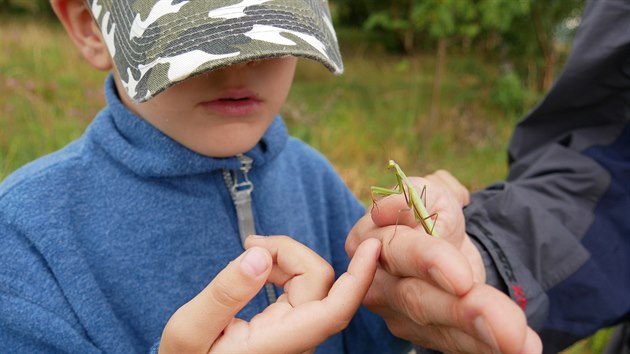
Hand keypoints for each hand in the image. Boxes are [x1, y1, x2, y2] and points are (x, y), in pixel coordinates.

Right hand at [160, 235, 380, 353]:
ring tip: (248, 253)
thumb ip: (224, 293)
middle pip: (319, 282)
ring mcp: (296, 333)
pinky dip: (281, 270)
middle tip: (250, 243)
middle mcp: (297, 339)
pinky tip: (257, 268)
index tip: (373, 247)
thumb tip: (259, 255)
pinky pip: (299, 290)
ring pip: (311, 283)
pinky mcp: (290, 327)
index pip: (335, 310)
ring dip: (284, 259)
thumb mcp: (189, 330)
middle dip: (290, 252)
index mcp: (279, 343)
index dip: (359, 277)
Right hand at [346, 175, 541, 353]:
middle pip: (417, 298)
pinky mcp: (424, 334)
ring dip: (484, 337)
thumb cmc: (430, 213)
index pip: (396, 249)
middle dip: (464, 312)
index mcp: (368, 241)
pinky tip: (524, 349)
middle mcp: (377, 284)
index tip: (463, 280)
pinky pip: (459, 344)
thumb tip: (385, 211)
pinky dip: (490, 347)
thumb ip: (413, 197)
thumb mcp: (429, 193)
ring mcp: (398, 315)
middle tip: (509, 329)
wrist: (443, 243)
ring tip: (522, 343)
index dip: (429, 261)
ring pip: (441, 328)